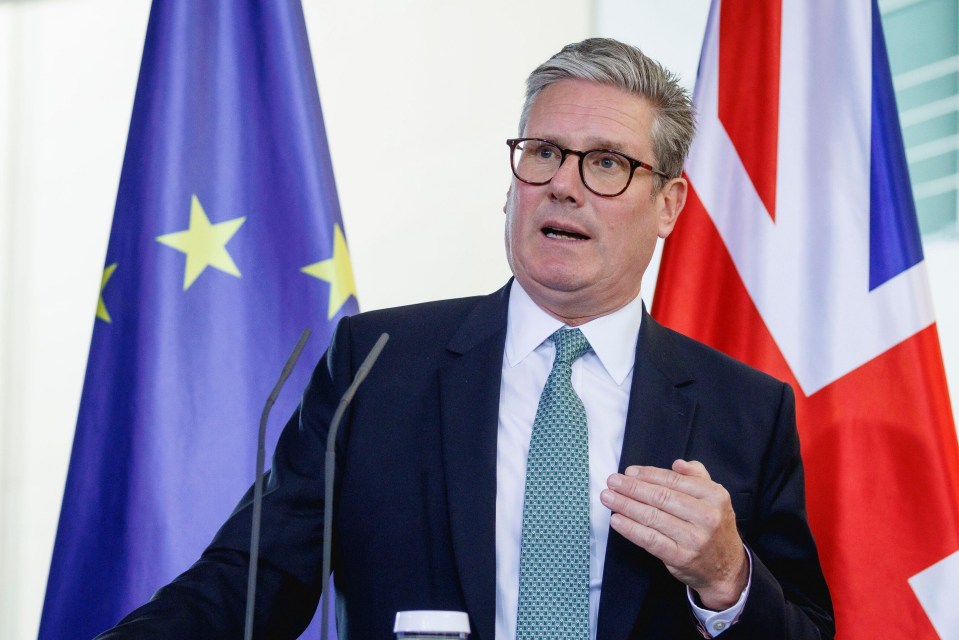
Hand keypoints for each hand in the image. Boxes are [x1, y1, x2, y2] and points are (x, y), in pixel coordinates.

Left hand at [600, 459, 747, 609]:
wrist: (727, 568)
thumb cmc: (714, 526)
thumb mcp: (715, 498)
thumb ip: (697, 475)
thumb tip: (677, 464)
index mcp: (714, 496)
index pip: (675, 480)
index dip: (648, 475)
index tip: (629, 472)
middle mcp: (706, 516)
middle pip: (661, 497)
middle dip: (632, 488)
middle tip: (612, 482)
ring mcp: (694, 538)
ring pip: (652, 517)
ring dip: (625, 505)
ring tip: (608, 497)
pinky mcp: (681, 557)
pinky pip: (650, 539)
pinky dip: (630, 529)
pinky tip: (617, 520)